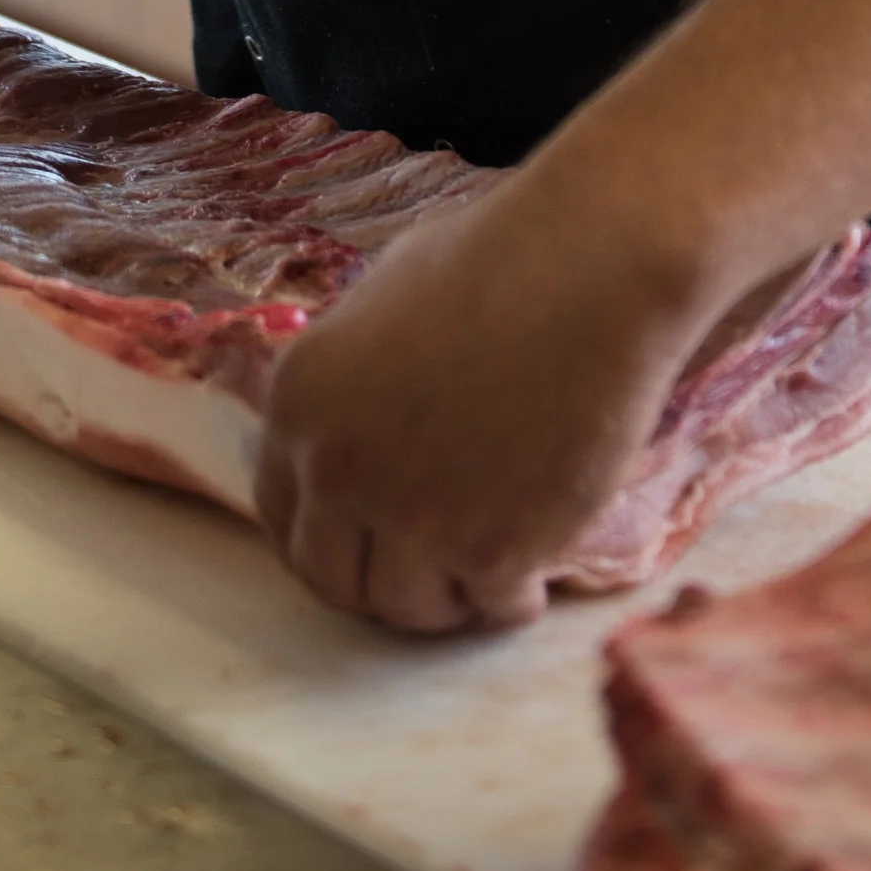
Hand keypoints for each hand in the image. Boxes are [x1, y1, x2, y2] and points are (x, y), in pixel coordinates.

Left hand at [253, 165, 705, 632]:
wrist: (591, 271)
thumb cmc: (499, 260)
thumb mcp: (382, 303)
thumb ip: (352, 381)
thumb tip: (356, 422)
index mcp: (299, 399)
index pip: (280, 514)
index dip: (325, 537)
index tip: (365, 544)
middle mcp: (337, 465)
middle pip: (332, 578)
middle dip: (378, 581)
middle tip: (429, 570)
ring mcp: (409, 515)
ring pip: (407, 609)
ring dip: (445, 597)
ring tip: (486, 567)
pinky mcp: (489, 551)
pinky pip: (491, 608)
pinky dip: (512, 598)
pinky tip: (532, 571)